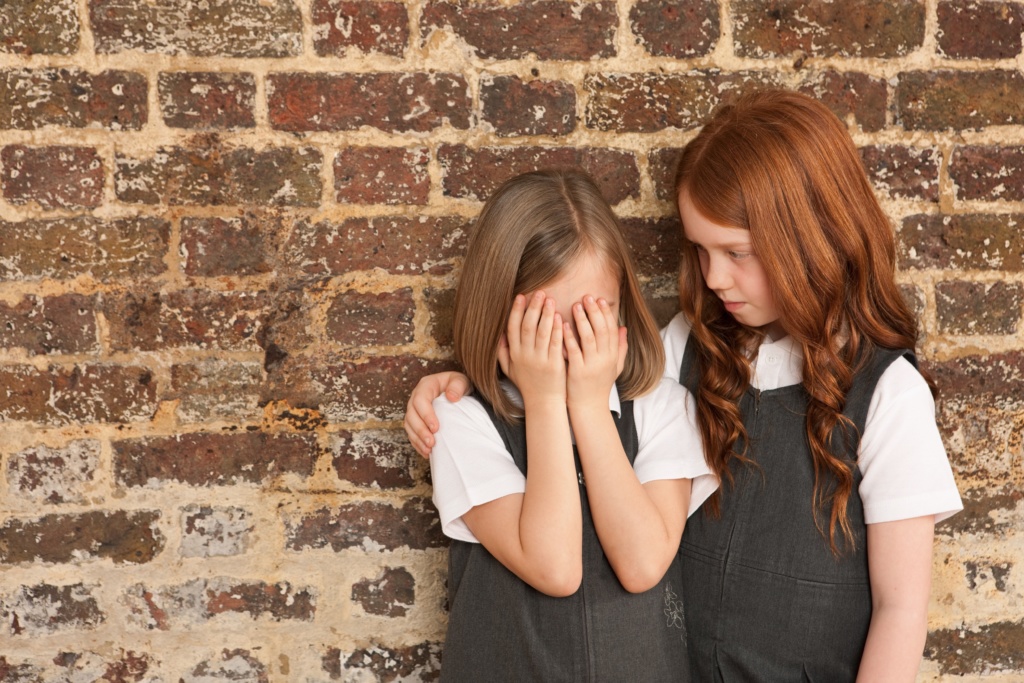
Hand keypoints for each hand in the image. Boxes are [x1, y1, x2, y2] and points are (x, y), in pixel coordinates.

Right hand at [404, 371, 470, 456]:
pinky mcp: (416, 421)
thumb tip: (452, 397)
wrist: (457, 392)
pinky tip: (427, 452)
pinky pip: (412, 433)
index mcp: (426, 386)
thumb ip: (457, 386)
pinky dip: (418, 443)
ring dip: (418, 439)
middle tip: (432, 442)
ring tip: (429, 449)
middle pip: (411, 415)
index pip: (420, 400)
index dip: (425, 415)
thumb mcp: (461, 381)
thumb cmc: (458, 386)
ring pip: (409, 425)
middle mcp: (416, 397)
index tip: (436, 428)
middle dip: (420, 430)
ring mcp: (414, 410)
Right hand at [501, 292, 565, 407]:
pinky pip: (555, 344)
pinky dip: (557, 330)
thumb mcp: (510, 370)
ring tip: (551, 300)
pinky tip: (560, 318)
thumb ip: (502, 352)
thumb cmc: (528, 384)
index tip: (521, 296)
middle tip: (540, 292)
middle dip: (533, 308)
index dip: (516, 310)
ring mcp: (539, 360)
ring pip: (542, 332)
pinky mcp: (554, 365)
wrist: (544, 403)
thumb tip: (498, 335)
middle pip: (527, 326)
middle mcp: (525, 356)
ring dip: (546, 314)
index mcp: (514, 354)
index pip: (512, 328)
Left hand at [564, 296, 626, 408]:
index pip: (611, 329)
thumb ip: (619, 347)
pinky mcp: (578, 372)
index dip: (606, 313)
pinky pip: (574, 351)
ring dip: (583, 320)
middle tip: (587, 297)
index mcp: (612, 356)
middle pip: (601, 330)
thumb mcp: (614, 366)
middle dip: (595, 312)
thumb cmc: (599, 384)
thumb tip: (623, 327)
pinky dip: (570, 336)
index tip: (600, 299)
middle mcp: (604, 359)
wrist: (589, 407)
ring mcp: (592, 365)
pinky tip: (563, 325)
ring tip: (576, 305)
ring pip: (589, 338)